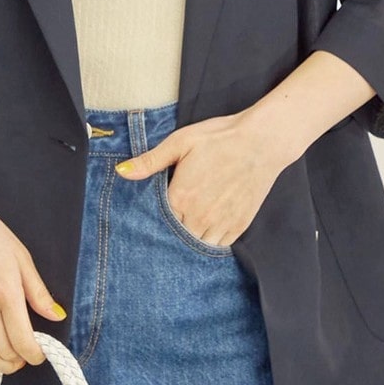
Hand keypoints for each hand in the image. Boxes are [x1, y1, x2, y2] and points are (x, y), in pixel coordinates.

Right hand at [0, 190, 66, 383]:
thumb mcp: (21, 257)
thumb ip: (38, 291)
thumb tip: (56, 315)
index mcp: (6, 292)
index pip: (24, 341)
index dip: (36, 354)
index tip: (41, 352)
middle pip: (5, 352)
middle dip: (20, 360)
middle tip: (27, 355)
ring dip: (2, 365)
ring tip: (11, 361)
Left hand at [114, 109, 287, 249]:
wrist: (262, 141)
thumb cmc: (219, 138)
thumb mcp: (180, 142)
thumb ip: (150, 161)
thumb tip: (121, 172)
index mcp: (181, 197)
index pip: (156, 222)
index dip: (151, 220)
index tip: (148, 218)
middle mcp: (199, 216)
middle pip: (175, 238)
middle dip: (169, 234)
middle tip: (166, 226)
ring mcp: (221, 223)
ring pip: (196, 246)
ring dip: (189, 240)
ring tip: (186, 228)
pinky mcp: (239, 226)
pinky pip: (218, 246)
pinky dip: (209, 242)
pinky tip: (205, 230)